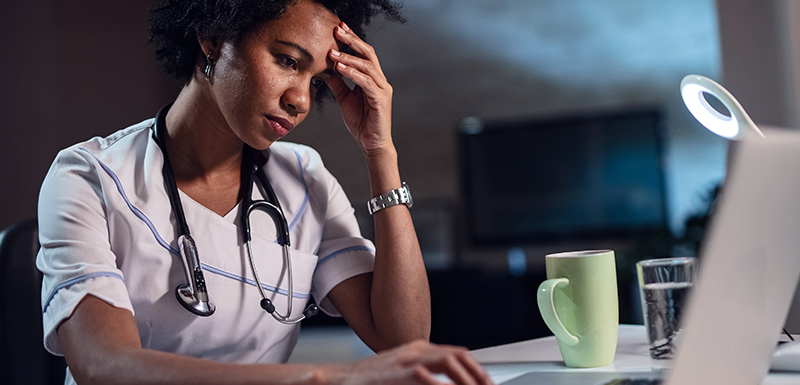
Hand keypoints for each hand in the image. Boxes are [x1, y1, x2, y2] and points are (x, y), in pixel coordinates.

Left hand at [326, 22, 393, 153]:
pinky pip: (367, 83)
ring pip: (368, 66)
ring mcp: (382, 90)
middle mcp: (380, 81)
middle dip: (352, 41)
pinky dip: (353, 74)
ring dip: (349, 58)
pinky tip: (340, 69)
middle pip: (368, 54)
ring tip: (333, 52)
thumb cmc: (361, 121)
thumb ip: (338, 83)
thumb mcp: (344, 98)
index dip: (352, 40)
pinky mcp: (380, 100)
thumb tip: (325, 68)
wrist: (371, 143)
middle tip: (337, 30)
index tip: (338, 28)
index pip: (363, 53)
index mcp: (372, 78)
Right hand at [328, 340, 494, 384]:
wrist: (339, 380)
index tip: (487, 383)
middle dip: (479, 375)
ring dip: (468, 379)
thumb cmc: (370, 382)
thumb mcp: (401, 373)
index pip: (458, 355)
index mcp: (418, 348)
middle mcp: (416, 350)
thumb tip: (446, 382)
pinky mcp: (399, 373)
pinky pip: (429, 377)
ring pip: (450, 362)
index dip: (477, 370)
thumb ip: (425, 375)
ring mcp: (407, 359)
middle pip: (459, 356)